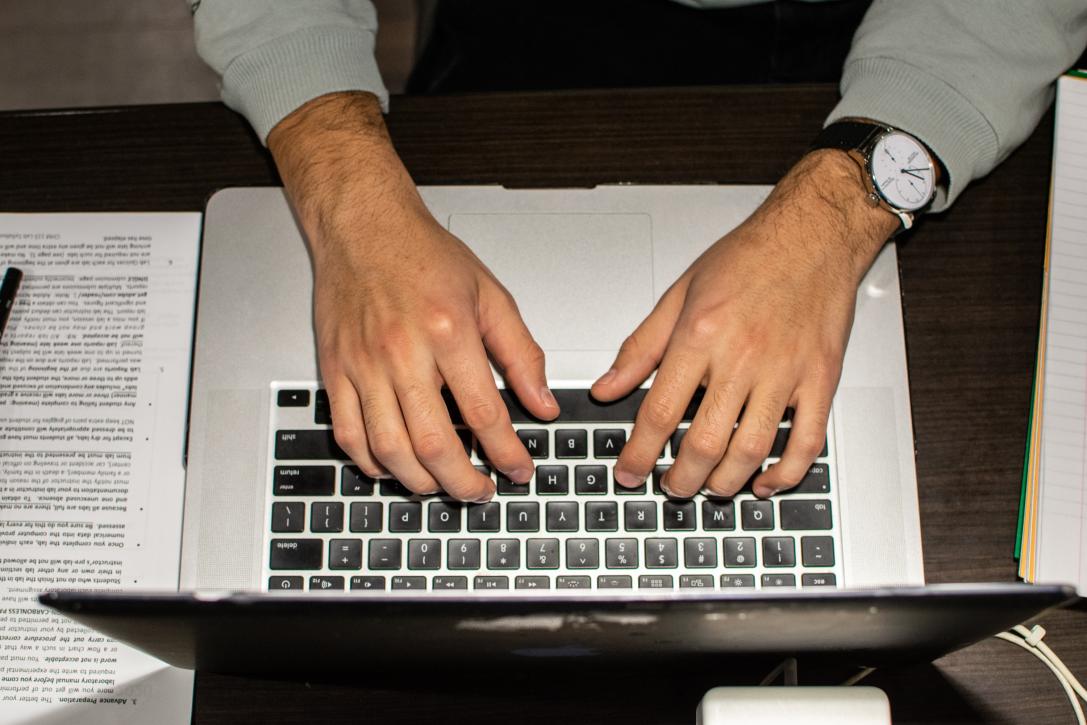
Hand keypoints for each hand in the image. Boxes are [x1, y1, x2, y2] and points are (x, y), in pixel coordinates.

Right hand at [268, 92, 558, 500]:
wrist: (363, 227)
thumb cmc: (423, 256)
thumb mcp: (490, 295)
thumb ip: (520, 353)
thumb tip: (542, 404)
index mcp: (448, 331)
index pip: (484, 412)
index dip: (506, 453)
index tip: (518, 470)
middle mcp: (402, 352)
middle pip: (434, 444)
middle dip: (463, 482)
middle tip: (481, 492)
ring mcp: (363, 365)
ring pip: (388, 449)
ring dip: (419, 482)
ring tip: (443, 485)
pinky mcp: (334, 370)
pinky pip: (347, 434)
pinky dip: (371, 462)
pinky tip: (393, 467)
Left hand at [592, 150, 898, 497]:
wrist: (812, 235)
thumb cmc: (748, 258)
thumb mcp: (679, 295)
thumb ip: (641, 347)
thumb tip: (608, 387)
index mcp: (700, 336)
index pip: (659, 412)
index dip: (638, 453)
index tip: (629, 473)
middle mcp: (742, 357)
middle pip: (703, 442)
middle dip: (679, 478)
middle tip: (669, 487)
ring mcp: (785, 372)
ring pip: (751, 450)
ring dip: (725, 482)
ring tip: (708, 487)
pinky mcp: (820, 380)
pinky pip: (806, 442)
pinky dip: (786, 473)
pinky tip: (765, 483)